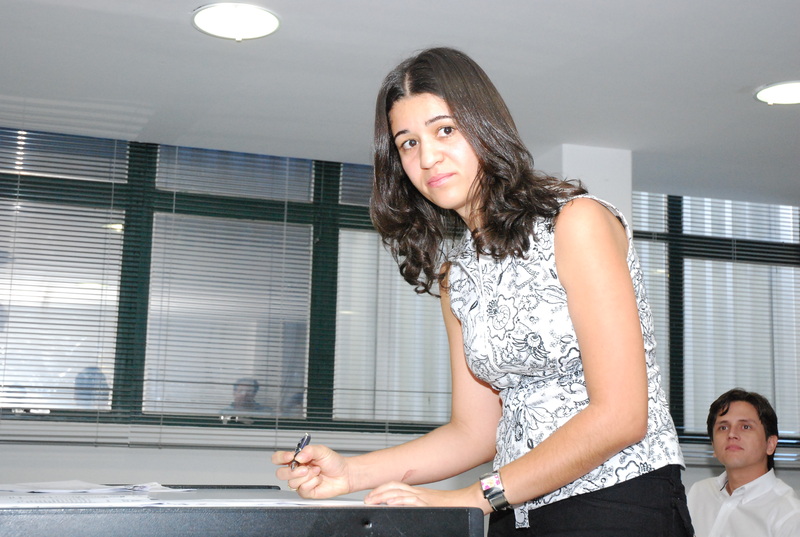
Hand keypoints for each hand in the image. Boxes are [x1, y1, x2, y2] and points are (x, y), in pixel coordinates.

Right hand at [271, 444, 351, 498]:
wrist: (344, 474)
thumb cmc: (333, 462)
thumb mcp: (321, 450)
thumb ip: (309, 450)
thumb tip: (297, 456)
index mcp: (297, 459)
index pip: (278, 458)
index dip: (280, 458)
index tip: (290, 456)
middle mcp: (296, 471)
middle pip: (280, 473)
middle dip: (292, 471)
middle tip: (305, 468)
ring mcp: (300, 482)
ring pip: (292, 482)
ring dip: (307, 476)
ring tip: (317, 471)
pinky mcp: (306, 492)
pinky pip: (302, 489)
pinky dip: (312, 483)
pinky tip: (319, 480)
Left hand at [364, 481, 484, 510]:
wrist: (467, 502)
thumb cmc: (451, 506)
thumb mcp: (429, 504)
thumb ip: (416, 505)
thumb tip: (401, 510)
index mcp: (417, 492)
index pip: (395, 485)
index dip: (380, 489)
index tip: (370, 496)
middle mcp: (418, 492)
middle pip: (393, 486)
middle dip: (377, 492)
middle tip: (366, 499)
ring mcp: (423, 497)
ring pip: (399, 492)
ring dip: (383, 496)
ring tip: (372, 501)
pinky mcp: (428, 504)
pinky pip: (411, 500)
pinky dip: (399, 501)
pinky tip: (390, 504)